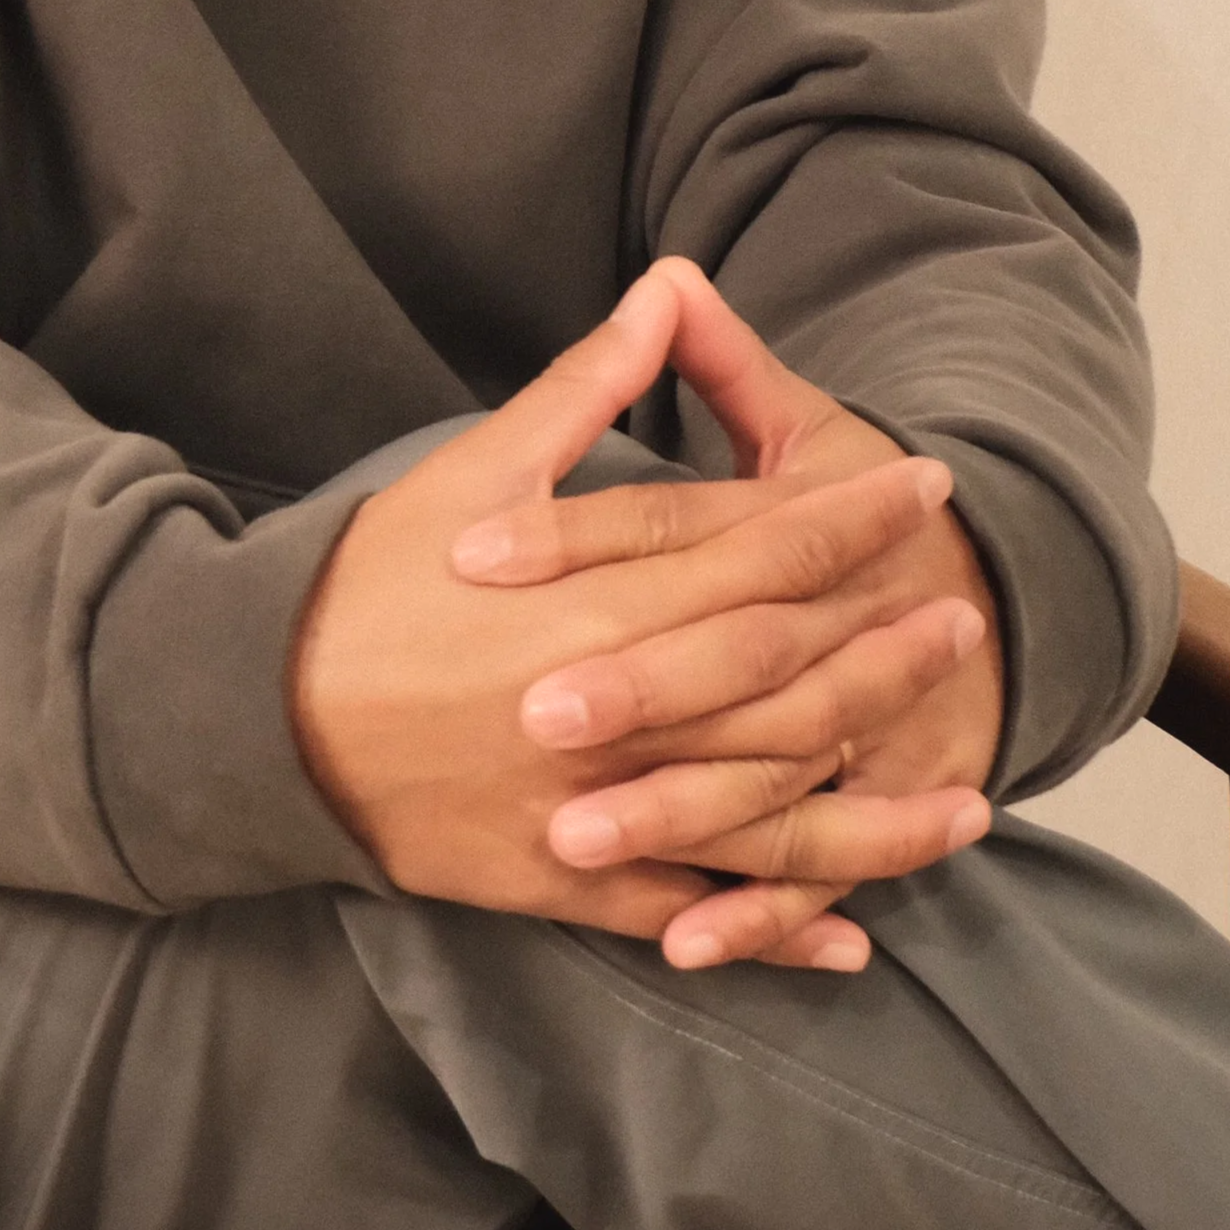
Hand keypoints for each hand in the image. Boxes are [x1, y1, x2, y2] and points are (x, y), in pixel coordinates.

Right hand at [287, 266, 988, 969]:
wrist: (262, 716)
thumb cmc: (373, 579)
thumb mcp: (478, 468)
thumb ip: (588, 391)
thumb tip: (664, 290)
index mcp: (599, 601)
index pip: (759, 553)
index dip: (849, 516)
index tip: (923, 483)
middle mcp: (616, 710)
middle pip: (784, 679)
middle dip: (884, 646)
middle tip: (966, 614)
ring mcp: (595, 807)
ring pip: (763, 815)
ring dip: (872, 812)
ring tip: (965, 802)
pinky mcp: (563, 881)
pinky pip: (689, 911)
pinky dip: (772, 930)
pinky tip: (852, 939)